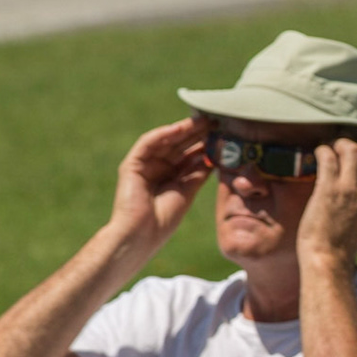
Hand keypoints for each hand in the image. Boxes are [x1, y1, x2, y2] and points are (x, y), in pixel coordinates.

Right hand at [108, 118, 210, 258]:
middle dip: (198, 132)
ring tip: (203, 121)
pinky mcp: (132, 164)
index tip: (225, 133)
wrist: (140, 235)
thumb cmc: (164, 220)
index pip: (190, 154)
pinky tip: (180, 127)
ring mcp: (145, 165)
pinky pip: (148, 143)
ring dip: (183, 129)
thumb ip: (199, 172)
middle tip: (217, 121)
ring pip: (166, 140)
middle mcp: (158, 167)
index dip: (206, 143)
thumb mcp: (188, 190)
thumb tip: (215, 156)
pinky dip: (164, 134)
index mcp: (172, 176)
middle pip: (180, 144)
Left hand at [297, 139, 356, 266]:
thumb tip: (351, 198)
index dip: (355, 163)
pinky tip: (316, 151)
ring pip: (349, 150)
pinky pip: (328, 157)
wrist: (329, 259)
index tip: (343, 162)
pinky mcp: (330, 187)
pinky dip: (322, 150)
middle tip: (333, 148)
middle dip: (346, 147)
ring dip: (335, 145)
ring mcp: (350, 188)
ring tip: (324, 147)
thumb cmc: (337, 246)